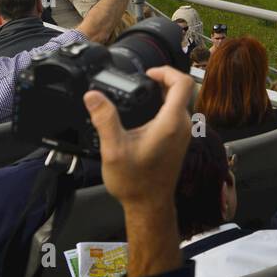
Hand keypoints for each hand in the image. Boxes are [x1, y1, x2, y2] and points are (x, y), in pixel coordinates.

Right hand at [84, 65, 191, 209]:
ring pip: (180, 102)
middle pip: (182, 90)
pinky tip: (146, 112)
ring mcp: (184, 134)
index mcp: (171, 123)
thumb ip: (104, 120)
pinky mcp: (179, 140)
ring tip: (142, 93)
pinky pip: (177, 114)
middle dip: (163, 81)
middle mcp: (183, 126)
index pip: (182, 83)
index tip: (148, 73)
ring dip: (164, 93)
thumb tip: (93, 96)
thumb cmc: (135, 182)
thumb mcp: (114, 149)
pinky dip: (165, 106)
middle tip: (142, 81)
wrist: (149, 205)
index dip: (166, 71)